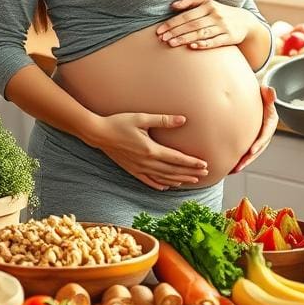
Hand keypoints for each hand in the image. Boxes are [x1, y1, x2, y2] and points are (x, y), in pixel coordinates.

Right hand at [90, 112, 208, 190]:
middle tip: (204, 174)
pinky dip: (160, 184)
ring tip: (191, 180)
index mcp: (151, 150)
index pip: (177, 158)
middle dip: (190, 172)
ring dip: (179, 179)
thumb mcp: (142, 118)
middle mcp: (146, 162)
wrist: (98, 133)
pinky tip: (167, 186)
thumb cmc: (119, 122)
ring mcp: (139, 168)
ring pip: (163, 178)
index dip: (192, 162)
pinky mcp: (132, 170)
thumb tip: (183, 119)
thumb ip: (163, 120)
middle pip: (173, 171)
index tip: (204, 164)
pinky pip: (148, 181)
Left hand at [155, 0, 251, 49]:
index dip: (172, 23)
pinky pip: (215, 41)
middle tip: (162, 39)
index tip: (160, 30)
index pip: (186, 15)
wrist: (245, 21)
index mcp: (208, 5)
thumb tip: (173, 6)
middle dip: (175, 32)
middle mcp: (215, 15)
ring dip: (185, 39)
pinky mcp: (229, 37)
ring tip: (171, 44)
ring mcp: (223, 27)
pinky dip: (204, 44)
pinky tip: (192, 47)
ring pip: (201, 33)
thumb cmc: (220, 11)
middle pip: (192, 25)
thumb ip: (190, 1)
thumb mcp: (207, 2)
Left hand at [230, 86, 277, 173]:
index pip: (265, 135)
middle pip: (258, 148)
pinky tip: (230, 166)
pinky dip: (239, 159)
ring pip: (252, 153)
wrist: (259, 97)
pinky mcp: (251, 139)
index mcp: (270, 123)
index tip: (251, 151)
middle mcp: (266, 132)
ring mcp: (259, 137)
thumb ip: (268, 94)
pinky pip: (246, 151)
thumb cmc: (261, 95)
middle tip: (239, 166)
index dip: (259, 144)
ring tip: (233, 170)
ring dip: (243, 162)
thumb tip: (269, 90)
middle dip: (249, 158)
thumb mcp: (265, 94)